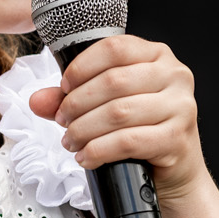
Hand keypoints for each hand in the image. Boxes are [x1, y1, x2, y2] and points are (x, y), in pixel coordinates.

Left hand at [28, 35, 206, 204]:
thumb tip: (37, 100)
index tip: (64, 87)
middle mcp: (174, 75)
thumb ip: (74, 97)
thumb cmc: (143, 129)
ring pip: (118, 112)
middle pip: (113, 81)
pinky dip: (99, 150)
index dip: (82, 67)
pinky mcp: (177, 137)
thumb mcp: (108, 105)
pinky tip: (87, 156)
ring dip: (84, 129)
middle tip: (63, 120)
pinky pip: (128, 141)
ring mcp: (180, 106)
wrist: (176, 169)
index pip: (114, 48)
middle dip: (78, 103)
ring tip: (70, 141)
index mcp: (157, 55)